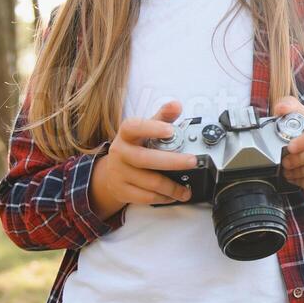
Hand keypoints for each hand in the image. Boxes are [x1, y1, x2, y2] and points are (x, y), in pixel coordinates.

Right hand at [87, 101, 200, 217]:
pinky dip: (163, 198)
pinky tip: (172, 195)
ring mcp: (119, 173)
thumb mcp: (144, 130)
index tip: (171, 130)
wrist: (111, 173)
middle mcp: (120, 152)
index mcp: (126, 134)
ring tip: (187, 189)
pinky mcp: (122, 191)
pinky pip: (146, 197)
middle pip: (146, 159)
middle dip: (172, 161)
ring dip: (172, 187)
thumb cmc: (134, 147)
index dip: (152, 128)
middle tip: (192, 162)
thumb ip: (162, 117)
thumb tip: (176, 105)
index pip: (134, 127)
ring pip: (150, 182)